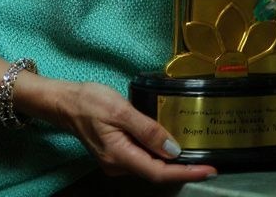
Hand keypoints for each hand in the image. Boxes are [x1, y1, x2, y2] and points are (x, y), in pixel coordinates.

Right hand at [46, 81, 216, 182]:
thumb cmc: (90, 101)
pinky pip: (143, 158)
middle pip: (157, 172)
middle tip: (210, 164)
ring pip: (150, 166)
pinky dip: (160, 155)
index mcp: (119, 156)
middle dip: (184, 170)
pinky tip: (172, 146)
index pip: (159, 172)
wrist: (65, 102)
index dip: (186, 173)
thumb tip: (173, 149)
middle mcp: (118, 165)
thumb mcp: (121, 110)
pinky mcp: (117, 154)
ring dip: (173, 163)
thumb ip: (148, 130)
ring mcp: (116, 161)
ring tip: (197, 156)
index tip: (209, 171)